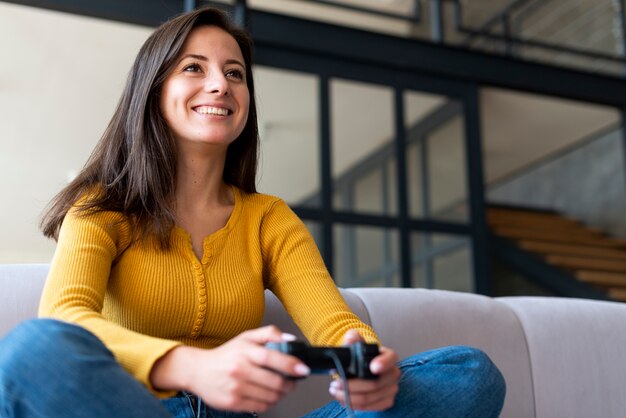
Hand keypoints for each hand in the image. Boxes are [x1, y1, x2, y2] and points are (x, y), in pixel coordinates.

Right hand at [151, 326, 309, 412]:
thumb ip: (269, 334)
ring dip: (281, 394)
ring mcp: (236, 388)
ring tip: (281, 389)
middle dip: (290, 384)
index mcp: (245, 351)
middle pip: (275, 382)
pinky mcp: (233, 403)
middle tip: (292, 382)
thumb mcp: (245, 338)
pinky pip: (260, 406)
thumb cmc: (226, 354)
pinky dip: (269, 403)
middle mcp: (240, 370)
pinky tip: (268, 396)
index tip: (303, 369)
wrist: (198, 371)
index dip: (291, 365)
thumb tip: (290, 339)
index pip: (273, 358)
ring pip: (270, 396)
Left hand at [328, 329, 399, 410]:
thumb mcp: (355, 343)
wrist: (361, 368)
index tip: (372, 368)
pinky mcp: (386, 401)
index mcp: (389, 356)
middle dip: (353, 385)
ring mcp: (392, 388)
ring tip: (335, 391)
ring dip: (350, 397)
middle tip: (336, 383)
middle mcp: (393, 373)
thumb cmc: (360, 355)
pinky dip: (355, 405)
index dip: (383, 363)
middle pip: (376, 383)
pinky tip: (344, 399)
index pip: (391, 358)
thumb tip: (350, 338)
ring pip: (370, 397)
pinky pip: (371, 407)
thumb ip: (353, 338)